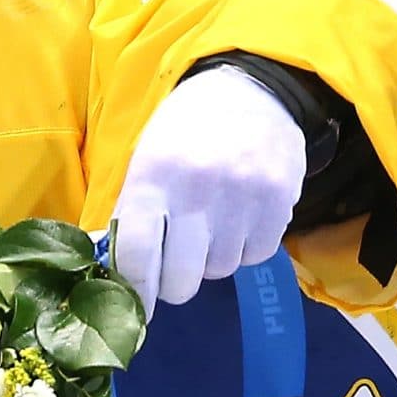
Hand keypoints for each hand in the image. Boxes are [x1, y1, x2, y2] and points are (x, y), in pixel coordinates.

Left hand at [110, 64, 306, 310]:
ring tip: (211, 224)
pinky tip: (239, 218)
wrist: (251, 90)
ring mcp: (242, 196)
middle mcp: (197, 190)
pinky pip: (255, 256)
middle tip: (175, 267)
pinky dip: (245, 248)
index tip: (135, 306)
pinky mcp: (279, 200)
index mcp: (152, 178)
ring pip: (220, 270)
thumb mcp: (146, 161)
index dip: (134, 290)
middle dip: (174, 283)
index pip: (136, 255)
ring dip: (211, 259)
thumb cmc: (185, 131)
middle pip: (181, 279)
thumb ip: (134, 215)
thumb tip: (117, 272)